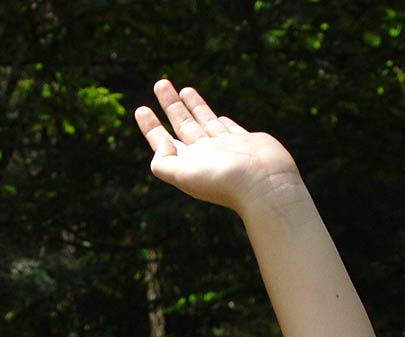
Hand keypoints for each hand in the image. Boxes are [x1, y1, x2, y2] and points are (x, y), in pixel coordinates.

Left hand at [134, 80, 301, 214]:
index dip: (150, 127)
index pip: (163, 142)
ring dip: (193, 106)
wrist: (264, 184)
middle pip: (182, 125)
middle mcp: (204, 155)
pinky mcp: (246, 142)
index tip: (141, 109)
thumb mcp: (184, 175)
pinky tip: (217, 117)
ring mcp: (225, 148)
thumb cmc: (224, 182)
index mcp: (188, 163)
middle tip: (160, 83)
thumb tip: (162, 142)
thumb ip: (164, 162)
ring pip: (204, 121)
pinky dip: (220, 122)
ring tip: (183, 89)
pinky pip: (228, 128)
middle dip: (170, 105)